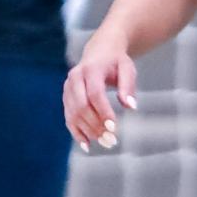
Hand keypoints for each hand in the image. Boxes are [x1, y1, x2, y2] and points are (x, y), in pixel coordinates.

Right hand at [64, 31, 136, 151]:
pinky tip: (87, 145)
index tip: (114, 128)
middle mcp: (75, 78)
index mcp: (91, 69)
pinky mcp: (66, 98)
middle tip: (111, 140)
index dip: (103, 112)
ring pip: (73, 114)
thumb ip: (128, 86)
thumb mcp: (127, 69)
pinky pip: (68, 118)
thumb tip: (131, 106)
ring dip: (88, 131)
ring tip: (106, 143)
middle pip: (81, 106)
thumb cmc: (116, 62)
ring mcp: (68, 88)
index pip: (95, 94)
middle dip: (95, 125)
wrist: (99, 51)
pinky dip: (76, 132)